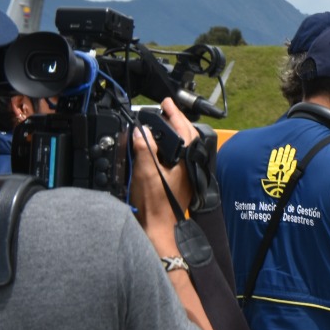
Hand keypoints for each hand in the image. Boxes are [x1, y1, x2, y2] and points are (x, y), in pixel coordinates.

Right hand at [131, 98, 197, 245]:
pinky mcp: (179, 180)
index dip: (175, 114)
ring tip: (162, 123)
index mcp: (186, 161)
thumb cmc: (155, 203)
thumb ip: (145, 149)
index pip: (184, 130)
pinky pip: (176, 156)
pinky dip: (169, 146)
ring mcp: (185, 174)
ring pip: (183, 146)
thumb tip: (141, 131)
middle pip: (186, 136)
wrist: (158, 226)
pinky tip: (159, 146)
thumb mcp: (146, 172)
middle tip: (165, 109)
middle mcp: (189, 166)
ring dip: (173, 133)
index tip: (167, 103)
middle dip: (176, 121)